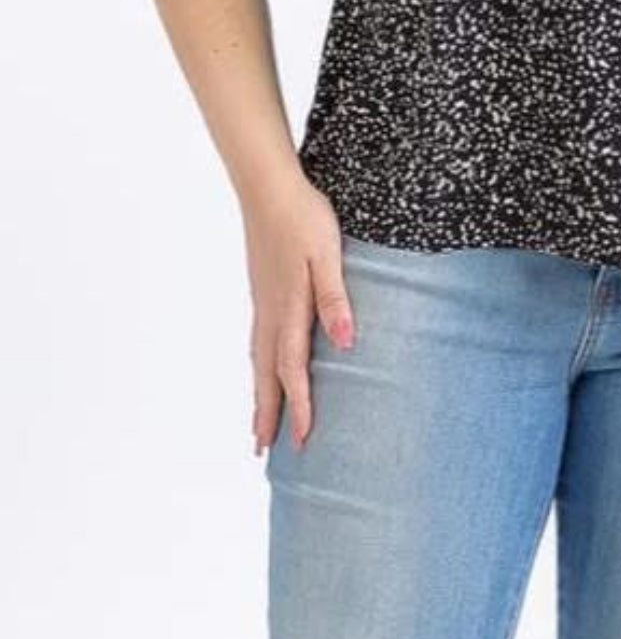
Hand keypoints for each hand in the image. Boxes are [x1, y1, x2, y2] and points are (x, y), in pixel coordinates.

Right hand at [242, 176, 355, 454]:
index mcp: (289, 308)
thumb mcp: (329, 255)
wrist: (269, 188)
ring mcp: (262, 301)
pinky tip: (262, 365)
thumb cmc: (304, 218)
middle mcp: (270, 312)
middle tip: (262, 450)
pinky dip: (258, 365)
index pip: (293, 369)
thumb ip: (335, 299)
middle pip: (267, 373)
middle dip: (267, 412)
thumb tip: (345, 342)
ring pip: (258, 358)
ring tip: (258, 421)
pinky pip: (257, 340)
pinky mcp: (262, 289)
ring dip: (259, 392)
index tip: (303, 441)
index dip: (299, 407)